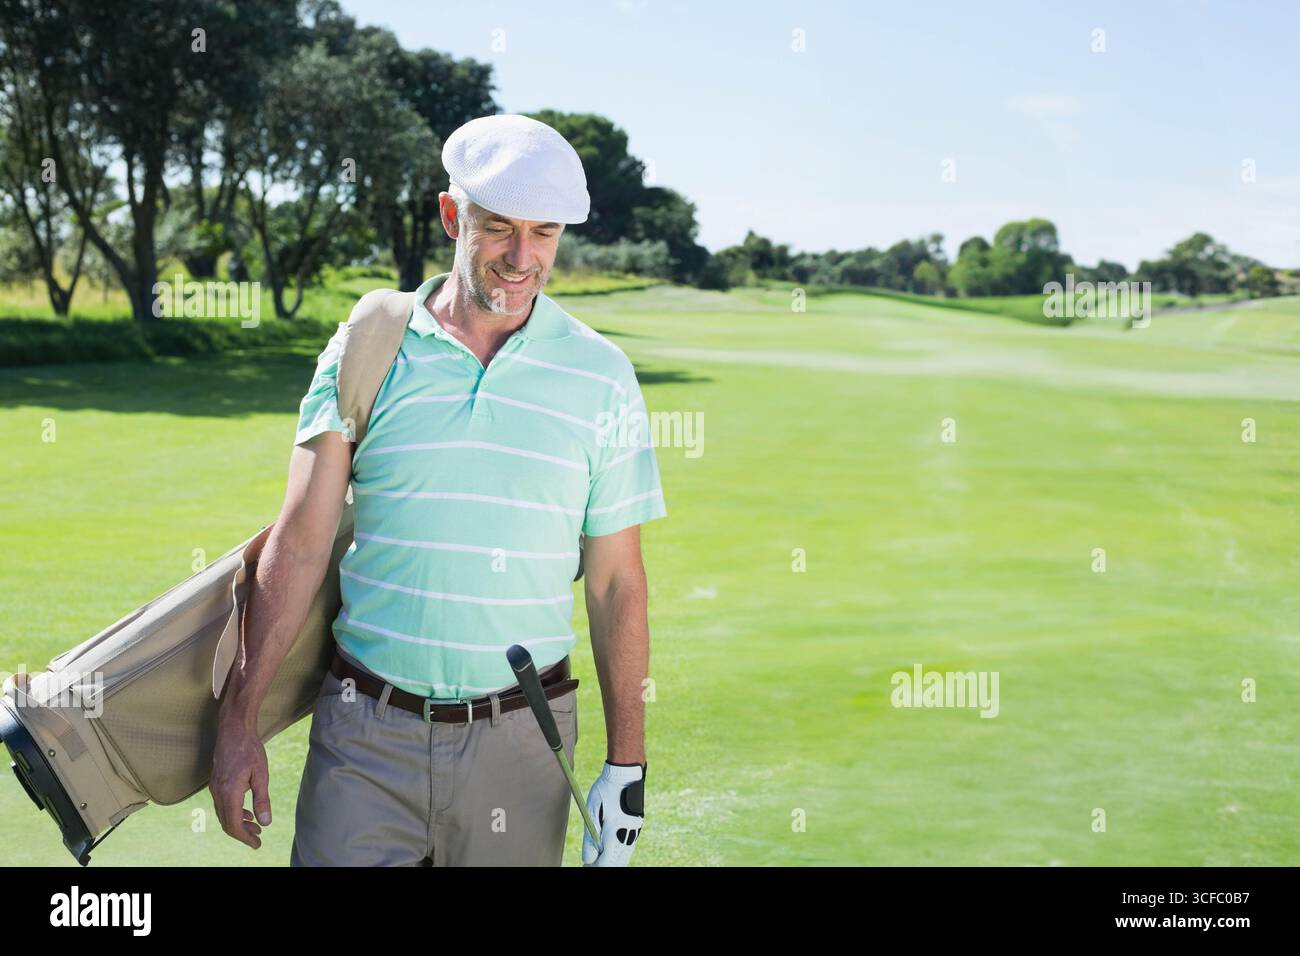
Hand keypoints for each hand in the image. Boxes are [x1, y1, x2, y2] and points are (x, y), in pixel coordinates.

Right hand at [209, 716, 271, 848]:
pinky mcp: (216, 783)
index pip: (234, 824)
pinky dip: (234, 813)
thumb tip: (266, 822)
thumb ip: (262, 799)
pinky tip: (247, 813)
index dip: (245, 837)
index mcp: (229, 792)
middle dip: (242, 834)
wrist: (233, 729)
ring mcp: (215, 788)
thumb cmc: (250, 749)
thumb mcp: (261, 774)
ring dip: (238, 824)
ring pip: (224, 814)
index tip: (257, 844)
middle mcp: (218, 793)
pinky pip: (222, 805)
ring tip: (256, 828)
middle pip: (227, 822)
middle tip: (258, 839)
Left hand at [581, 761, 644, 866]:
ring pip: (624, 855)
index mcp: (616, 832)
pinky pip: (628, 846)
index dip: (595, 866)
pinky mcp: (637, 825)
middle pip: (617, 862)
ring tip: (597, 857)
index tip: (585, 865)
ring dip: (612, 859)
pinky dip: (618, 851)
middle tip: (589, 863)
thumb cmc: (605, 791)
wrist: (625, 773)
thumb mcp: (592, 813)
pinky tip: (609, 847)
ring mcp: (635, 830)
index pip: (606, 863)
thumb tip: (587, 860)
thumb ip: (590, 839)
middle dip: (603, 865)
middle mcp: (628, 834)